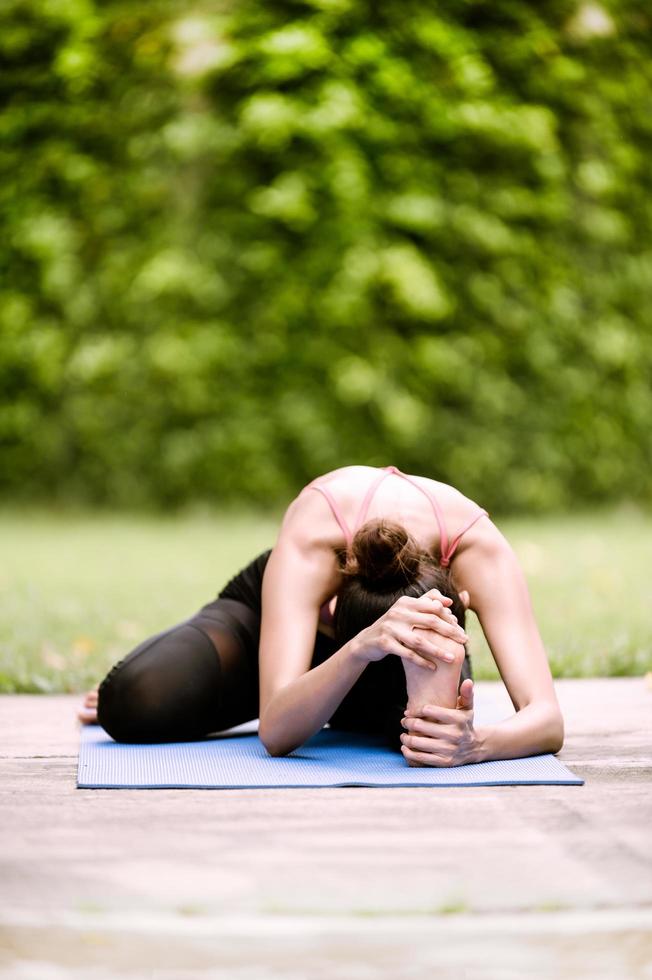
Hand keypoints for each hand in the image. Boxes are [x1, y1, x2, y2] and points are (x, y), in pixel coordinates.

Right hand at [352, 589, 467, 671]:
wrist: (367, 641)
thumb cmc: (394, 626)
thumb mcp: (406, 612)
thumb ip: (427, 603)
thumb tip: (448, 601)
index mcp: (406, 602)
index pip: (433, 607)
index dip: (449, 618)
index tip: (461, 630)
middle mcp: (398, 612)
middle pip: (430, 621)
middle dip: (449, 632)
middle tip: (464, 641)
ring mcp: (390, 627)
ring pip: (419, 640)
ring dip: (437, 650)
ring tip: (451, 658)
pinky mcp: (384, 643)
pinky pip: (407, 653)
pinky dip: (421, 661)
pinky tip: (433, 667)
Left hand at [400, 679, 478, 766]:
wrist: (475, 748)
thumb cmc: (465, 723)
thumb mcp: (468, 709)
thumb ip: (467, 694)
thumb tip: (468, 681)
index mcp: (458, 719)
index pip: (429, 710)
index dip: (415, 710)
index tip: (409, 712)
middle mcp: (454, 735)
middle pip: (420, 726)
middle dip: (408, 723)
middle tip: (404, 722)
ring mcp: (448, 750)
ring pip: (418, 742)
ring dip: (406, 738)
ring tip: (403, 735)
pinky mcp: (444, 762)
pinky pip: (421, 758)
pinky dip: (409, 752)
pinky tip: (405, 747)